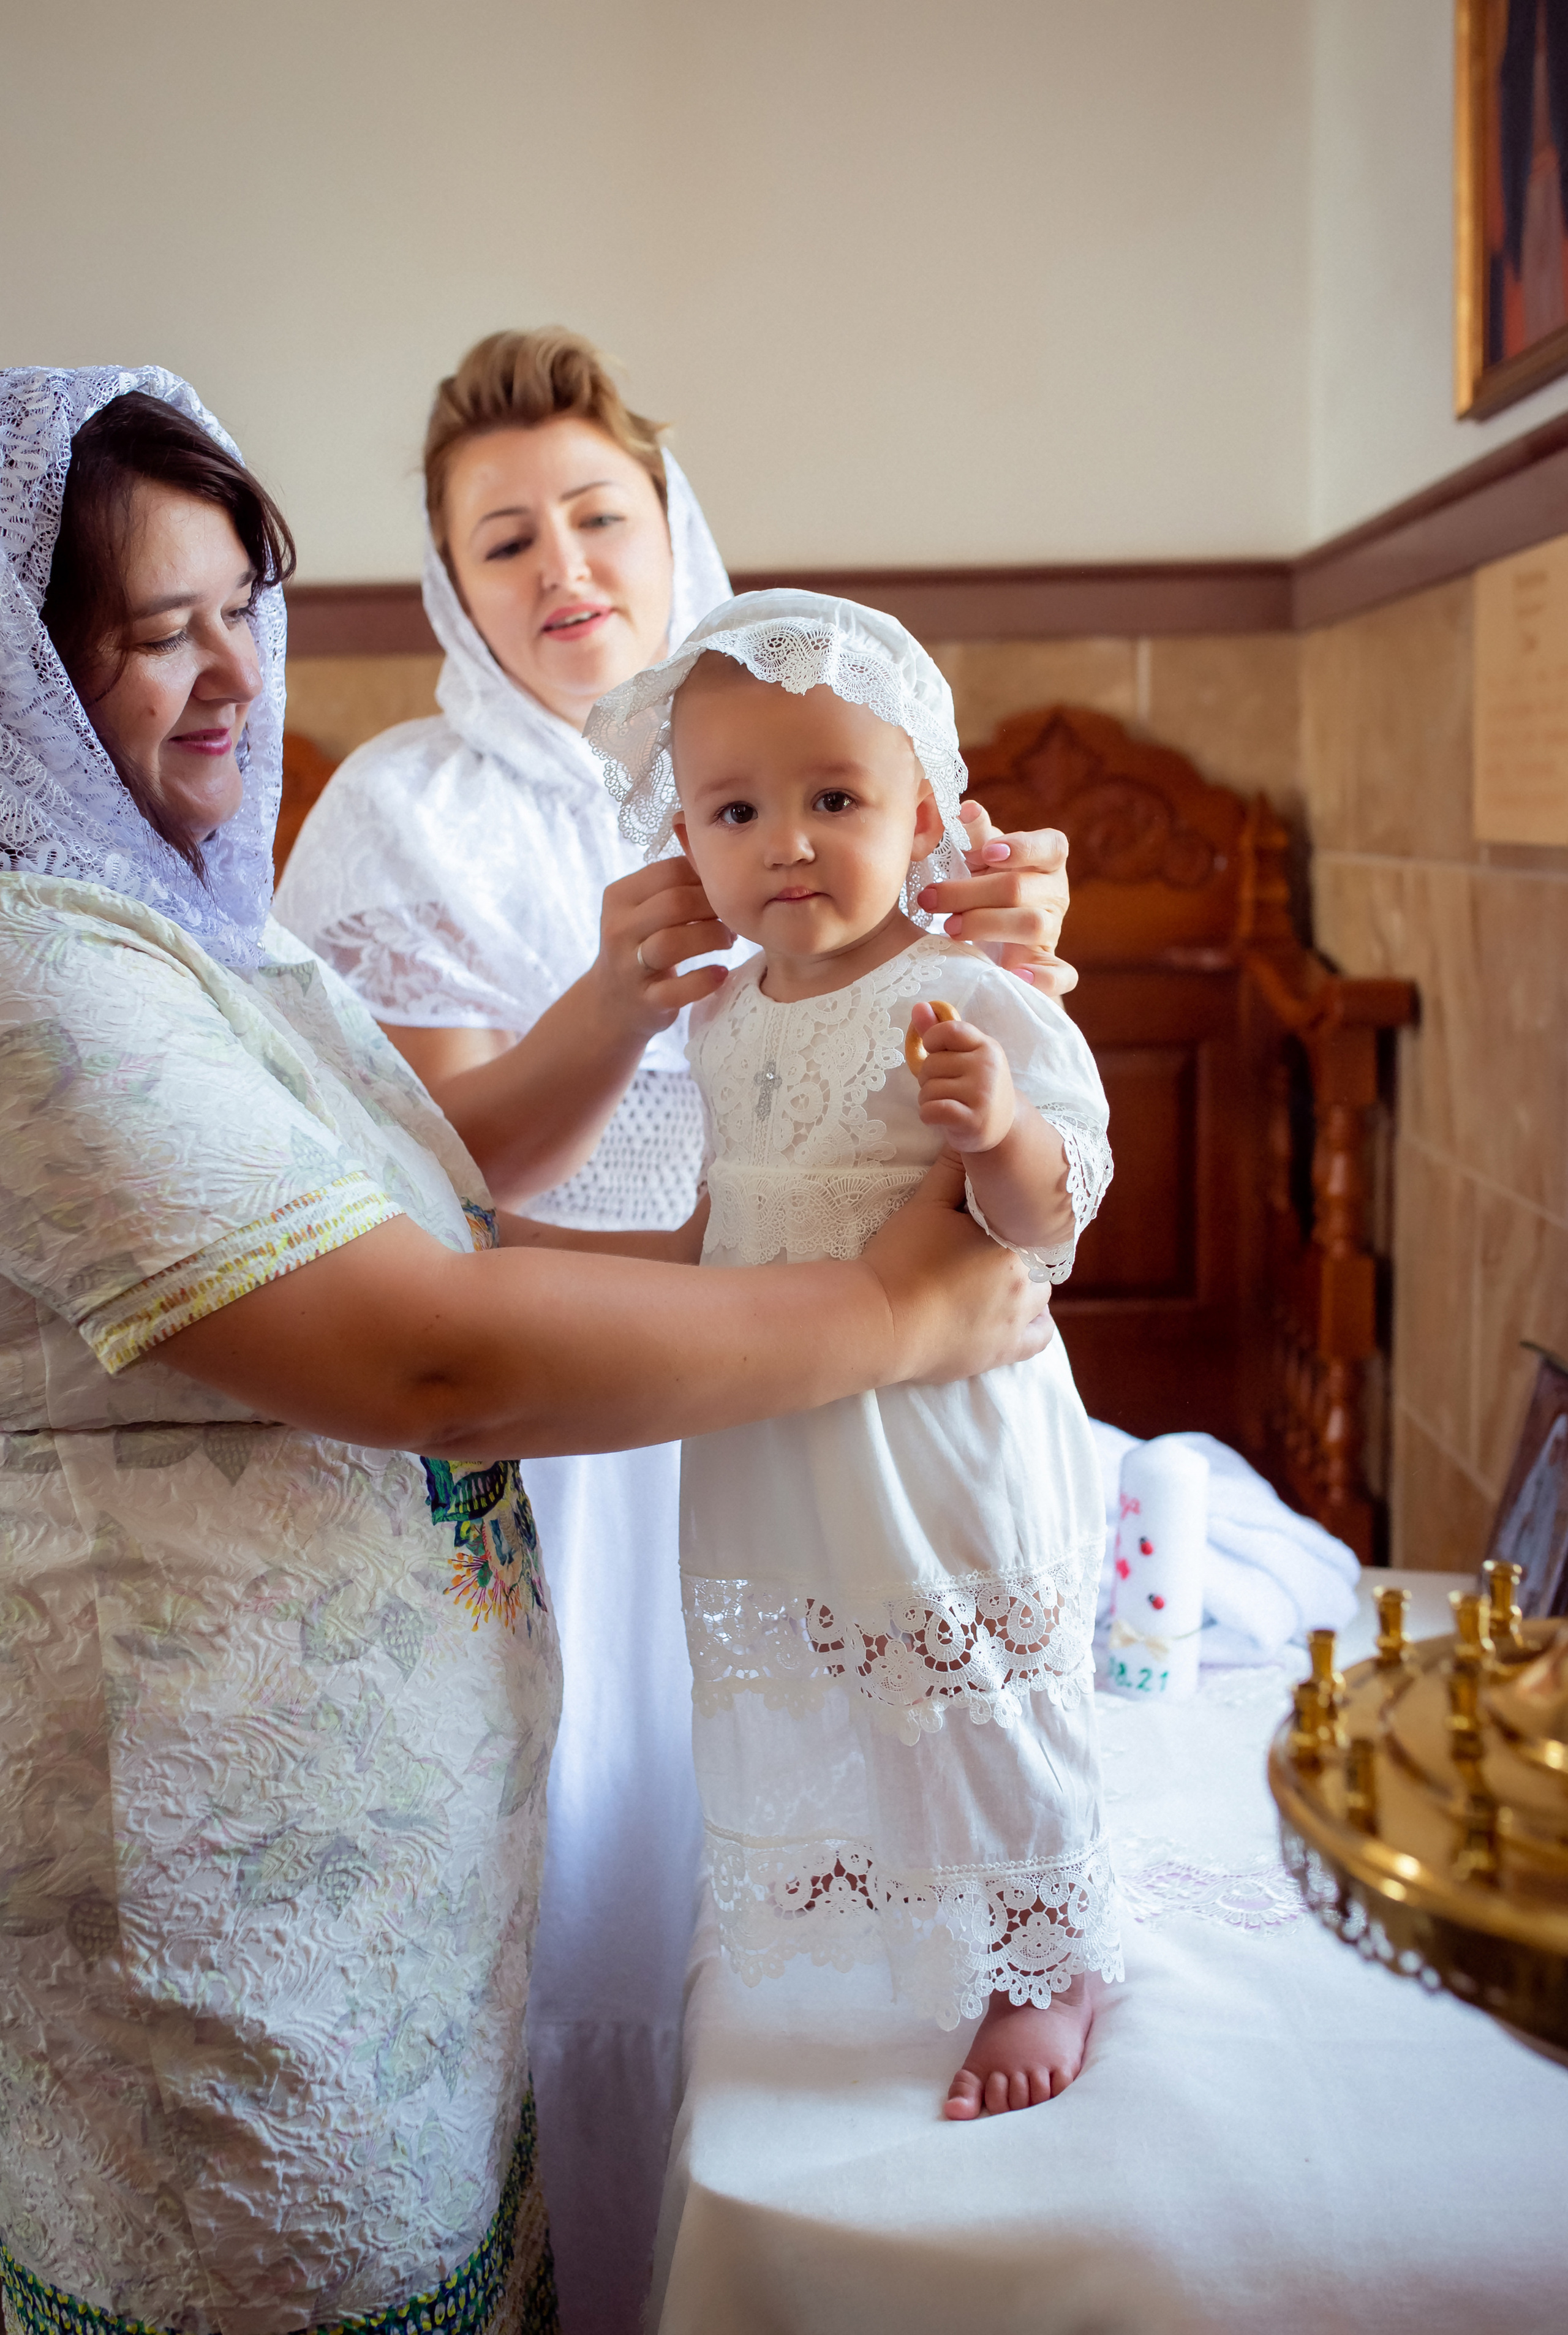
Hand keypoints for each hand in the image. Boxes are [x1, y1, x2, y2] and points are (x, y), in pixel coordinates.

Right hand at [594, 860, 732, 1035]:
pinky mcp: (645, 1000)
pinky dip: (705, 980)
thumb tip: (717, 852)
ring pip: (673, 942)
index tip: (724, 889)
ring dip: (712, 937)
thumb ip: (673, 883)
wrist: (612, 1002)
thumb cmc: (642, 945)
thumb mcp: (644, 910)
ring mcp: (629, 966)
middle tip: (732, 917)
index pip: (669, 871)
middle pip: (675, 903)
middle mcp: (618, 928)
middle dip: (713, 907)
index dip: (705, 876)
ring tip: (729, 940)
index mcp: (619, 896)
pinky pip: (678, 989)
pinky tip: (720, 973)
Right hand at [860, 1151, 1053, 1383]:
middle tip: (986, 1245)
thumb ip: (954, 1170)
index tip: (1001, 1215)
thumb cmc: (902, 1258)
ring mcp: (1017, 1321)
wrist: (879, 1319)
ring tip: (994, 1277)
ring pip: (1042, 1295)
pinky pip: (1040, 1338)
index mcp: (1013, 1243)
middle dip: (1018, 1249)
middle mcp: (1026, 1283)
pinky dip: (1035, 1324)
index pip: (1037, 1223)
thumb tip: (969, 1136)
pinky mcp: (1003, 1352)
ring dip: (1026, 1283)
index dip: (1020, 1218)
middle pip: (1038, 1258)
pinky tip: (1016, 1313)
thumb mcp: (926, 1204)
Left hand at [907, 1002, 1014, 1153]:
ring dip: (928, 1100)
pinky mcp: (973, 1120)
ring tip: (947, 1104)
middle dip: (928, 1079)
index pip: (949, 1030)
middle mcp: (987, 1066)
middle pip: (931, 1064)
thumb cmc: (976, 1087)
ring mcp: (982, 1094)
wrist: (1002, 1127)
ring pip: (928, 1090)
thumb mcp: (964, 1056)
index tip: (936, 1053)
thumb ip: (940, 1032)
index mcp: (986, 1046)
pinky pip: (931, 1110)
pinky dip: (928, 1116)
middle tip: (946, 1089)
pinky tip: (941, 1118)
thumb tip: (918, 1006)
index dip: (932, 1041)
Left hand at [917, 805, 1077, 995]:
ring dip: (985, 925)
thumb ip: (976, 835)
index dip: (1021, 848)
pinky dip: (1042, 977)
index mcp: (1046, 860)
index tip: (987, 853)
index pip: (1050, 845)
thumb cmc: (985, 888)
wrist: (993, 941)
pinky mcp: (1050, 967)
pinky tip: (1014, 975)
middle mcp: (1055, 893)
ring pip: (1032, 925)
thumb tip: (966, 809)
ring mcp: (1054, 931)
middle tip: (930, 898)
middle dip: (970, 893)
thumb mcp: (979, 860)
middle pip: (1020, 888)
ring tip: (949, 929)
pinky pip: (1061, 974)